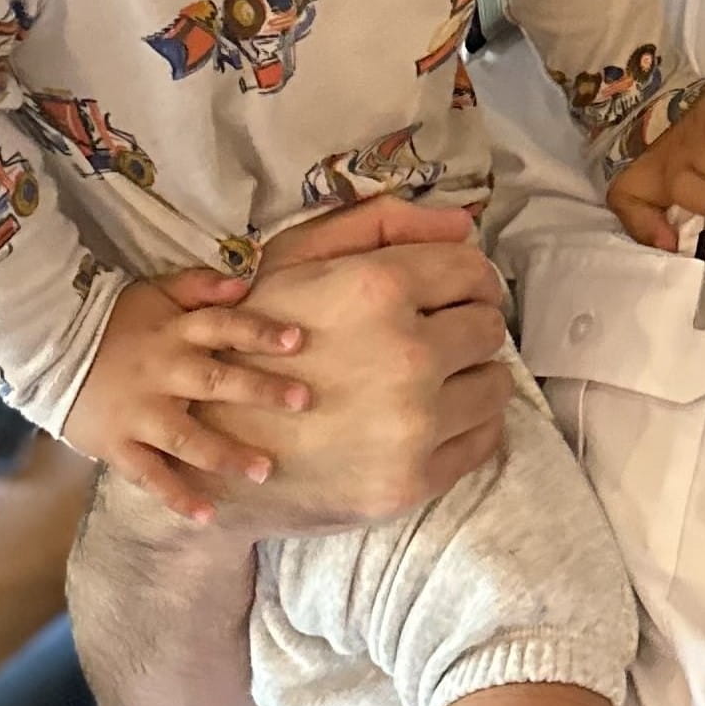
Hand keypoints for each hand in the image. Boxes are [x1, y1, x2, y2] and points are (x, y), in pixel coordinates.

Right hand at [61, 268, 312, 524]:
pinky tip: (208, 515)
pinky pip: (150, 475)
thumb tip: (246, 283)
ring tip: (264, 470)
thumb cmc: (114, 324)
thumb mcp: (154, 293)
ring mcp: (140, 413)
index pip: (222, 327)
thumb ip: (199, 286)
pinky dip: (177, 497)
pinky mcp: (119, 445)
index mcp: (173, 333)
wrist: (47, 351)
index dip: (258, 332)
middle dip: (260, 391)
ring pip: (187, 437)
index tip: (297, 341)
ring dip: (227, 454)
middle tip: (303, 400)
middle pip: (215, 381)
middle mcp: (161, 373)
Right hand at [191, 195, 514, 532]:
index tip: (450, 293)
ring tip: (431, 379)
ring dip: (471, 376)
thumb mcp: (293, 262)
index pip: (473, 272)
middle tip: (434, 337)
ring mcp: (413, 426)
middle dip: (466, 325)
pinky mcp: (413, 481)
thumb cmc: (248, 341)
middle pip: (489, 327)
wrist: (209, 449)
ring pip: (496, 384)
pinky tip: (430, 416)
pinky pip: (484, 439)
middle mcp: (406, 357)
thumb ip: (379, 227)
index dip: (465, 278)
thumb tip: (463, 224)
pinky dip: (467, 423)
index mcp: (377, 290)